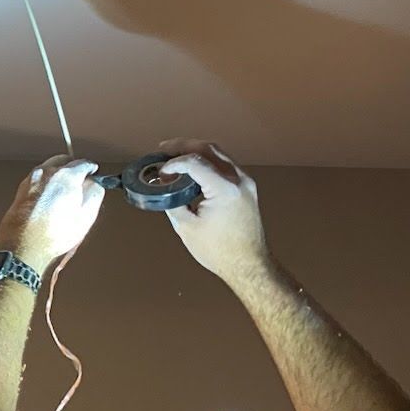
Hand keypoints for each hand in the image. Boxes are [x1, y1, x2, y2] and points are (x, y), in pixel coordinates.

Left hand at [0, 155, 105, 271]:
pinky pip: (38, 178)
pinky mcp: (21, 189)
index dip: (91, 169)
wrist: (24, 246)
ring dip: (59, 173)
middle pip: (64, 161)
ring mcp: (32, 179)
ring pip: (49, 168)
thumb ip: (94, 193)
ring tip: (65, 191)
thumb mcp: (86, 216)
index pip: (84, 163)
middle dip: (74, 168)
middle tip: (80, 181)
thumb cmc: (53, 235)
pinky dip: (46, 182)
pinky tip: (50, 196)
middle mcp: (46, 173)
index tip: (94, 172)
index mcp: (66, 176)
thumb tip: (94, 183)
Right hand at [156, 139, 271, 286]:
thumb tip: (164, 188)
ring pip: (219, 154)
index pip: (195, 162)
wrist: (248, 265)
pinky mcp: (247, 188)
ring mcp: (246, 182)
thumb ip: (173, 202)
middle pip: (209, 149)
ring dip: (196, 151)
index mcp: (224, 189)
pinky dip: (207, 162)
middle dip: (183, 146)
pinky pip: (225, 165)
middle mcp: (239, 179)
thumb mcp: (186, 227)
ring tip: (174, 157)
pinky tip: (192, 169)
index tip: (160, 172)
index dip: (173, 162)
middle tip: (163, 150)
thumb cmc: (217, 250)